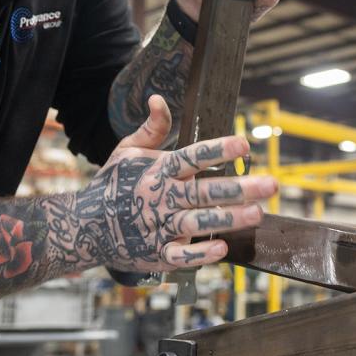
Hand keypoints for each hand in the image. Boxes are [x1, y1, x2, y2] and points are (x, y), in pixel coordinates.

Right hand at [74, 95, 277, 271]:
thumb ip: (151, 128)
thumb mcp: (126, 151)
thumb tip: (159, 99)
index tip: (244, 145)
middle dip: (239, 188)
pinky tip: (223, 248)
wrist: (84, 227)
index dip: (217, 150)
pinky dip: (200, 253)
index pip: (192, 157)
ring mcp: (159, 227)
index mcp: (157, 170)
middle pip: (204, 191)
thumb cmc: (111, 185)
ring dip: (229, 218)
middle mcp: (161, 197)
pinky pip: (181, 256)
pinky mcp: (157, 254)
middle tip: (271, 184)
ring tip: (257, 213)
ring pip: (199, 222)